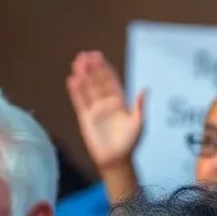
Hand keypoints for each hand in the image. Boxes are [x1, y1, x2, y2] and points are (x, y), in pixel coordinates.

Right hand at [66, 51, 145, 169]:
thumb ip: (139, 106)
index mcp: (119, 102)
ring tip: (77, 63)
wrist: (116, 160)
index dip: (104, 69)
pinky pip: (80, 102)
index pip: (110, 81)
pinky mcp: (85, 119)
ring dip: (82, 76)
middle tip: (84, 55)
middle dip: (91, 69)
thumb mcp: (139, 124)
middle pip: (97, 82)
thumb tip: (144, 88)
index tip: (98, 56)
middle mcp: (106, 103)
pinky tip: (72, 80)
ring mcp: (95, 110)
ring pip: (87, 89)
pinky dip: (76, 92)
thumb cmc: (129, 143)